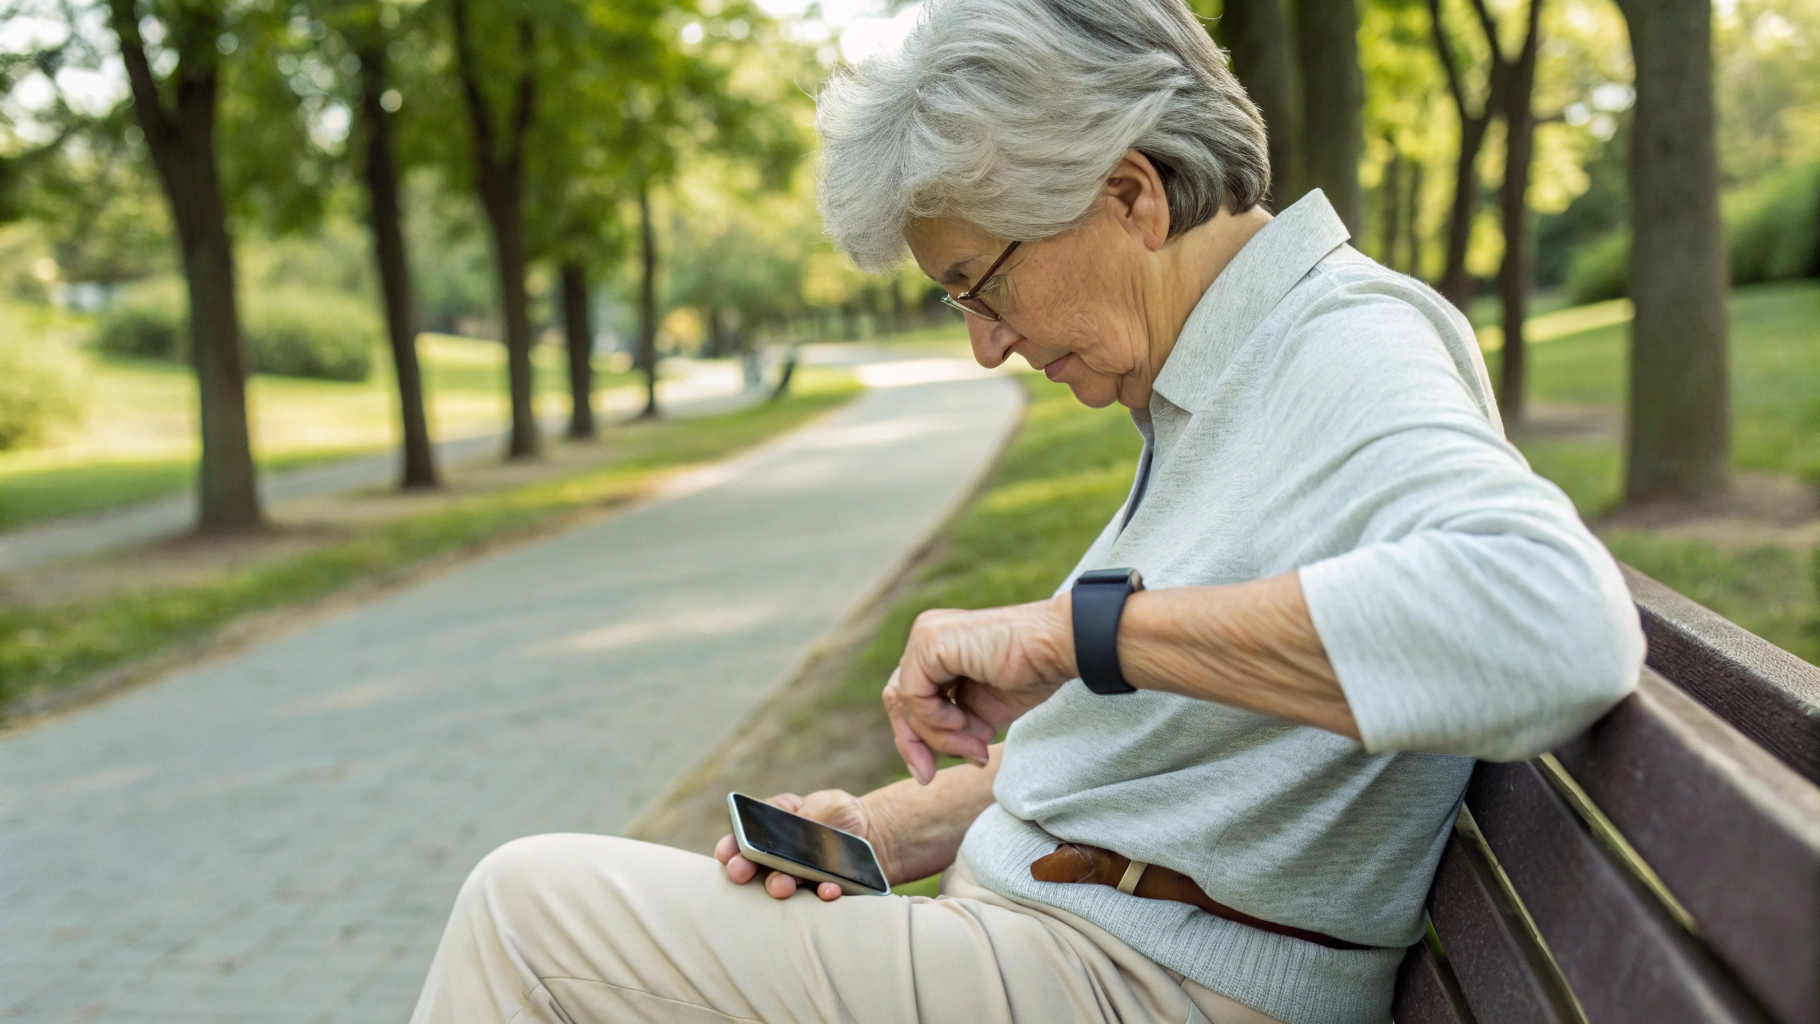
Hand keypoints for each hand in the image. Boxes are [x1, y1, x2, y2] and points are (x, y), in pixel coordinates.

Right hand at [714, 790, 892, 900]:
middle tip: (740, 873)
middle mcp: (777, 857)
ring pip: (780, 886)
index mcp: (771, 827)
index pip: (742, 837)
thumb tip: (795, 837)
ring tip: (782, 886)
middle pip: (753, 866)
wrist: (878, 837)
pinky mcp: (818, 895)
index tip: (726, 854)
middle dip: (743, 870)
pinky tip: (829, 889)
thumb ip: (809, 817)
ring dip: (778, 887)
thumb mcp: (828, 805)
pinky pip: (817, 901)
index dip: (730, 847)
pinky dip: (822, 895)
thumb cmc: (843, 815)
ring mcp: (797, 880)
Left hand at [883, 597, 1073, 783]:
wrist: (1055, 649)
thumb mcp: (978, 712)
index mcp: (936, 652)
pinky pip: (913, 695)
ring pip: (906, 704)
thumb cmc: (1029, 674)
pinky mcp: (929, 641)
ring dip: (938, 737)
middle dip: (916, 744)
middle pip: (899, 703)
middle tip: (929, 776)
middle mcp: (925, 640)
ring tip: (975, 746)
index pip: (908, 701)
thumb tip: (923, 763)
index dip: (915, 740)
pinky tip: (965, 722)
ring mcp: (925, 636)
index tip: (928, 775)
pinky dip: (936, 719)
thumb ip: (949, 728)